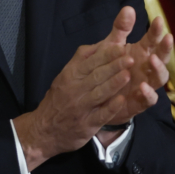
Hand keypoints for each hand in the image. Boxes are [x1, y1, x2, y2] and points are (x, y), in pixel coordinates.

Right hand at [15, 7, 140, 168]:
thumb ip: (81, 60)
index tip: (121, 47)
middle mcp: (75, 90)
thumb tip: (99, 44)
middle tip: (130, 58)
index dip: (106, 55)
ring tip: (128, 75)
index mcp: (70, 76)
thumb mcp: (65, 76)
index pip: (90, 62)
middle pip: (96, 76)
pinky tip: (121, 100)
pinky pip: (101, 115)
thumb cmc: (59, 99)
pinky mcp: (87, 124)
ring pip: (99, 93)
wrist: (44, 129)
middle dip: (114, 66)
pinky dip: (111, 108)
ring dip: (114, 84)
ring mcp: (81, 108)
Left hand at [111, 13, 172, 122]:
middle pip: (162, 57)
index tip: (158, 19)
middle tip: (167, 37)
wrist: (97, 95)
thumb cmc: (108, 67)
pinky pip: (149, 99)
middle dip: (165, 48)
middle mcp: (148, 68)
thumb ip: (120, 29)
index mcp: (142, 52)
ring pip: (160, 78)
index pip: (153, 40)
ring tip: (153, 59)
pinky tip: (142, 87)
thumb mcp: (111, 46)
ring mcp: (146, 84)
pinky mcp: (140, 102)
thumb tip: (128, 8)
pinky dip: (148, 94)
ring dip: (159, 68)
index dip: (156, 30)